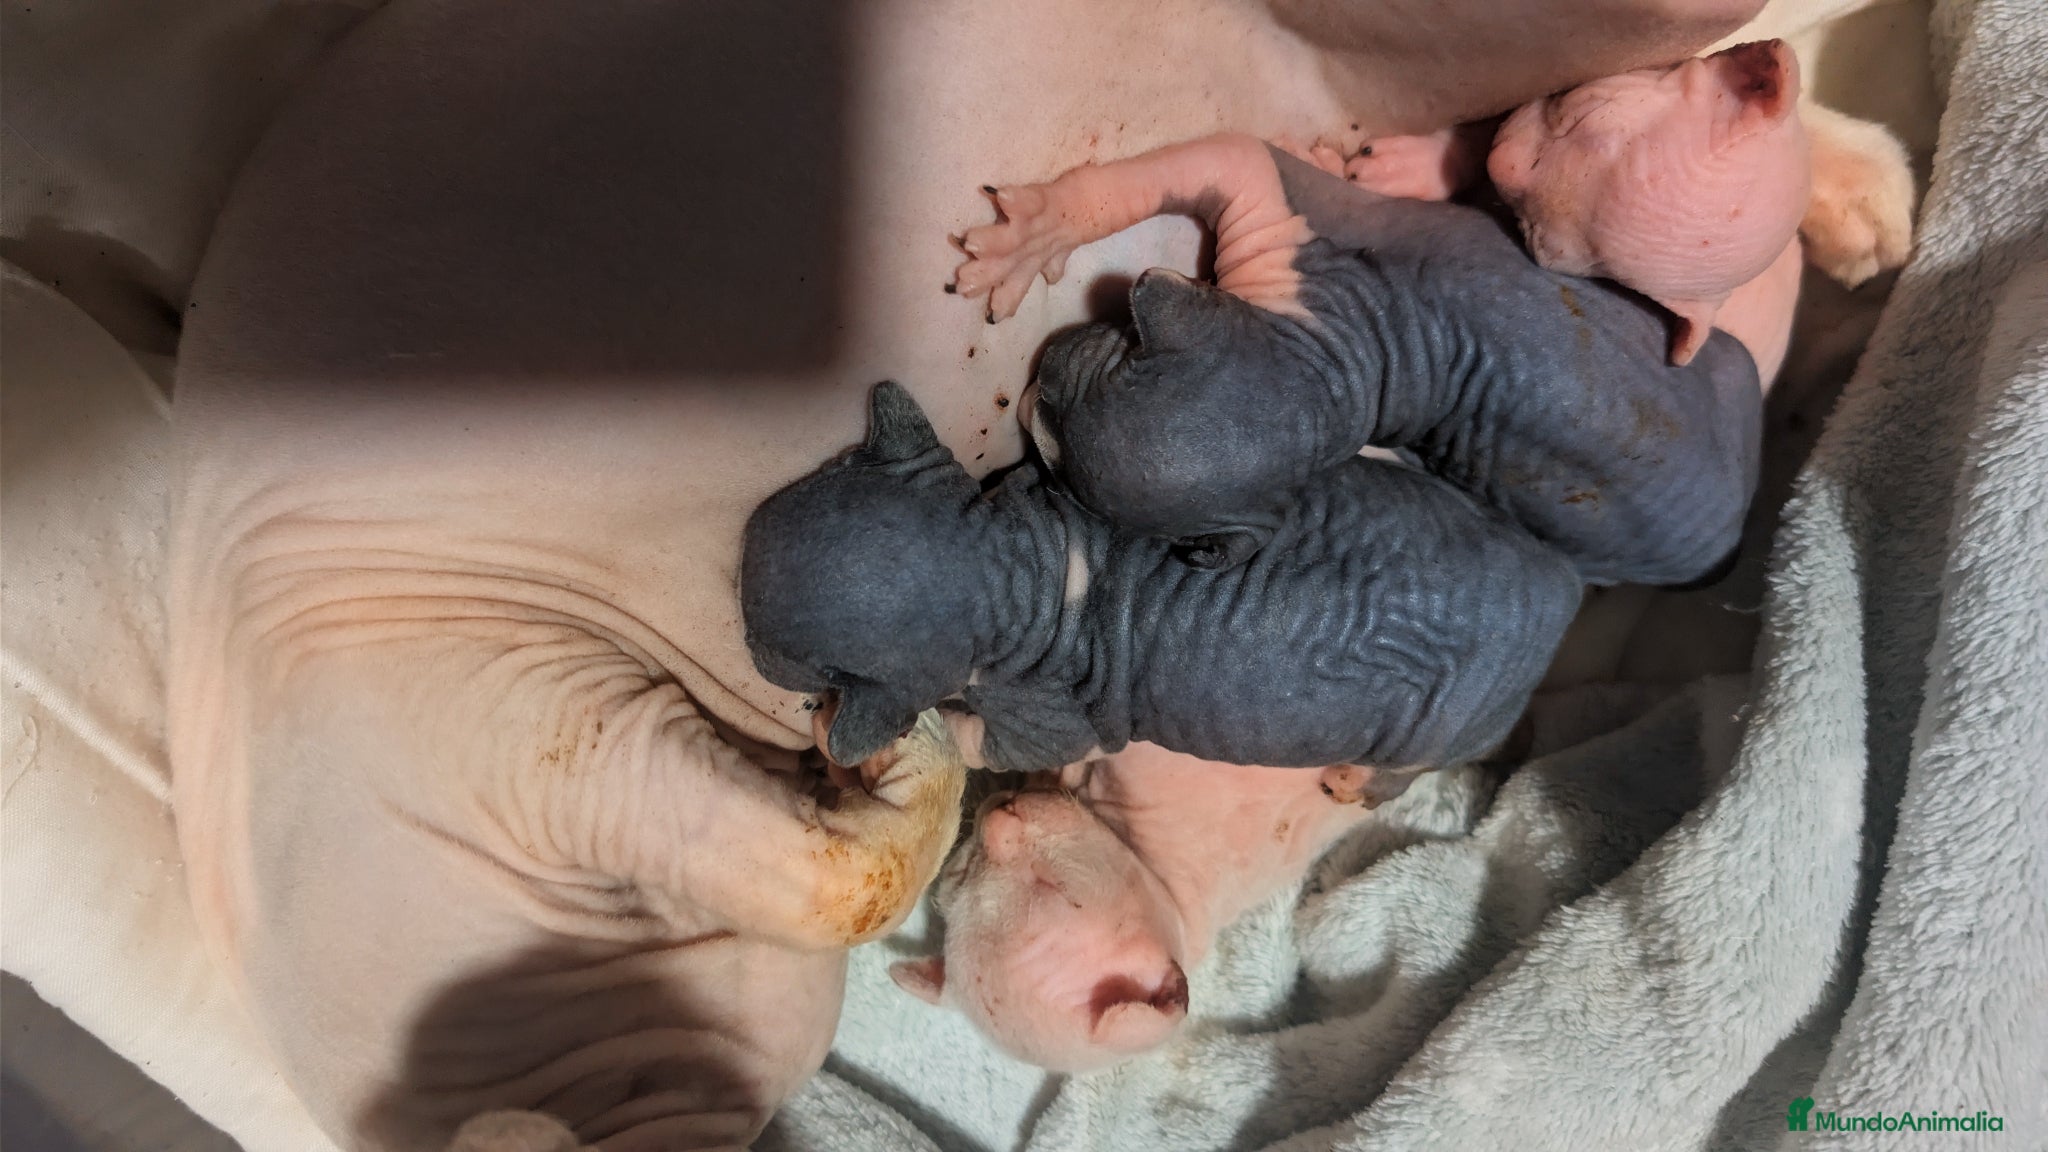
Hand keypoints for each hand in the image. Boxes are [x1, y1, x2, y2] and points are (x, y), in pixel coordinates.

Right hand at [954, 184, 1085, 321]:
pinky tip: (1001, 196)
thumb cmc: (1085, 217)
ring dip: (995, 243)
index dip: (1003, 298)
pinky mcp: (1052, 200)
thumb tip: (1049, 277)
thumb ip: (1053, 261)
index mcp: (1038, 256)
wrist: (1114, 196)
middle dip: (986, 276)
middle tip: (963, 287)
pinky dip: (1018, 200)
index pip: (1016, 282)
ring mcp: (1044, 223)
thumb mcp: (1067, 242)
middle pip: (1009, 264)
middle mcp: (1038, 245)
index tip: (990, 316)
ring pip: (1016, 237)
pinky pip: (1031, 200)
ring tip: (972, 244)